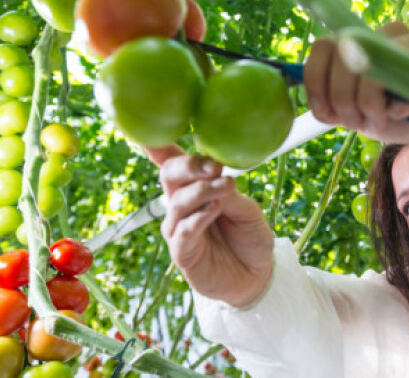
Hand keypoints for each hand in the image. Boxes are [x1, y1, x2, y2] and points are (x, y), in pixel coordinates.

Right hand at [146, 145, 274, 307]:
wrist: (257, 275)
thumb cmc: (249, 236)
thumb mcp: (247, 209)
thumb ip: (230, 193)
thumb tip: (217, 174)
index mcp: (194, 186)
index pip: (171, 161)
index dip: (157, 145)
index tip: (152, 132)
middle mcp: (180, 204)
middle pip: (169, 175)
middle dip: (190, 165)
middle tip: (213, 166)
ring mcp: (178, 228)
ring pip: (178, 201)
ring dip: (201, 191)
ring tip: (224, 187)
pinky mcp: (182, 252)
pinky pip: (183, 231)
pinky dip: (198, 217)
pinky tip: (214, 210)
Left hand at [304, 22, 408, 157]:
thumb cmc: (398, 116)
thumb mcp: (355, 111)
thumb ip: (329, 100)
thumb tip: (294, 86)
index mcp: (366, 39)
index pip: (324, 47)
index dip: (316, 84)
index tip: (326, 114)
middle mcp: (391, 34)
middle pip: (345, 59)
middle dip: (345, 101)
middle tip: (361, 122)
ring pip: (375, 72)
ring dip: (372, 105)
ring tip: (385, 119)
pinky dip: (406, 111)